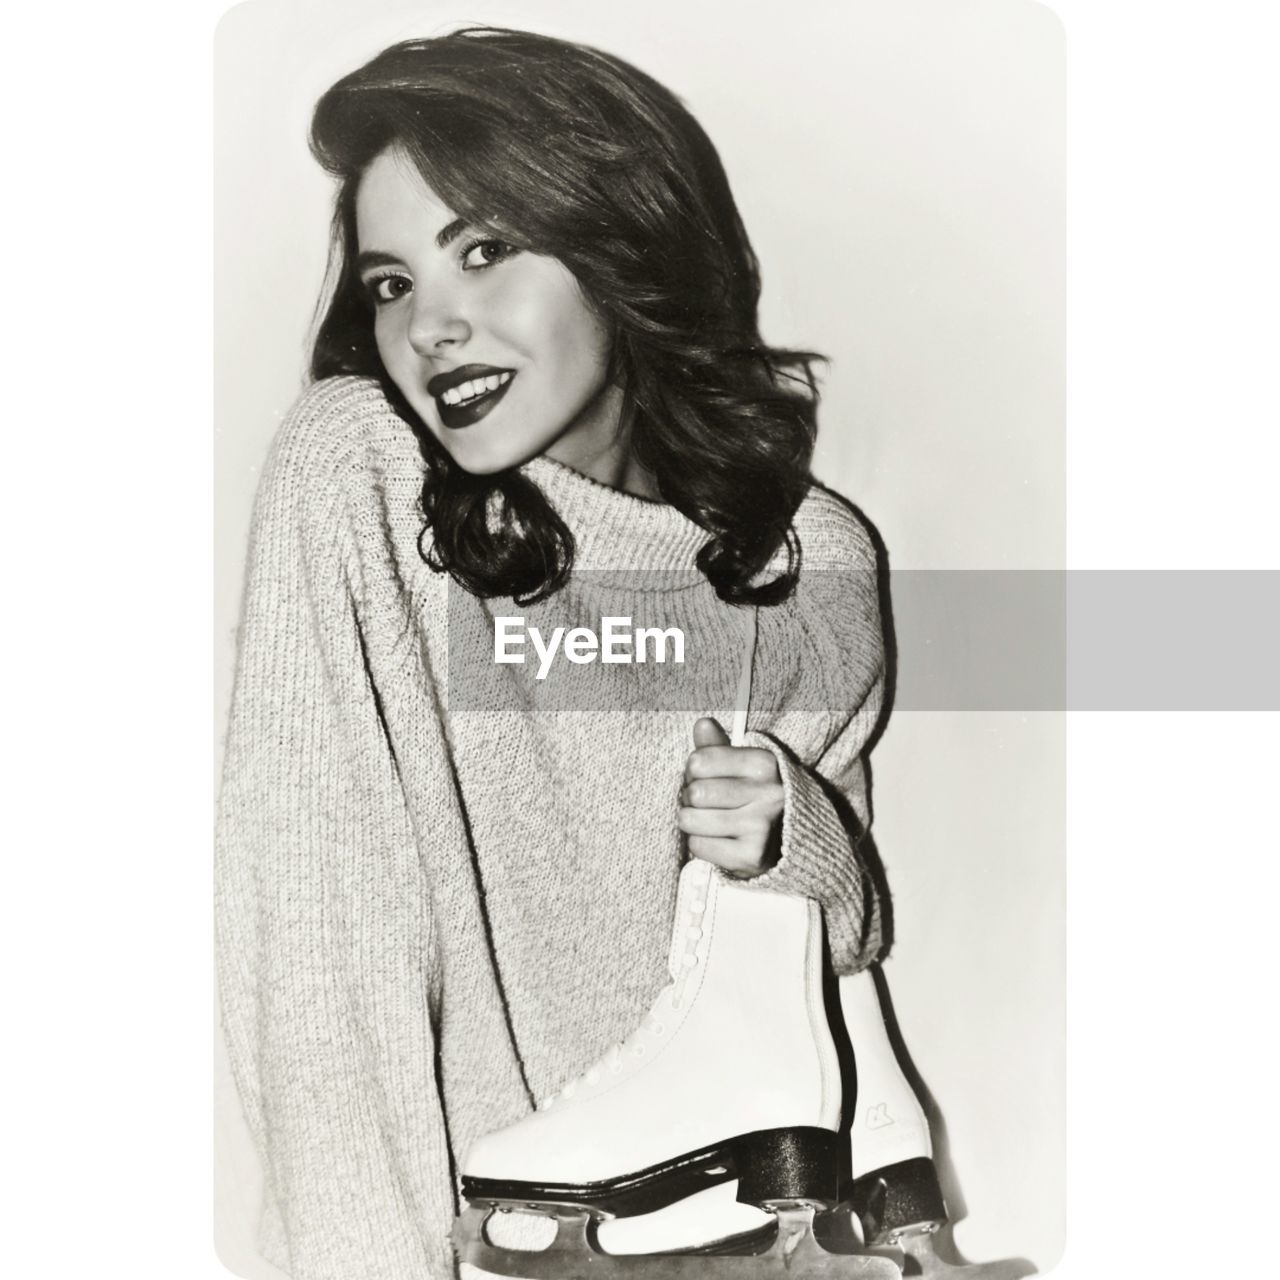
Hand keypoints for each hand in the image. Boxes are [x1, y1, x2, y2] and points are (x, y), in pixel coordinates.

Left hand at [678, 717, 783, 877]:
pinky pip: (698, 846)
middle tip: (707, 804)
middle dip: (691, 799)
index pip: (700, 761)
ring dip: (693, 823)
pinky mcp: (751, 855)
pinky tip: (719, 840)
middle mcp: (768, 793)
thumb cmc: (755, 799)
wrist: (787, 844)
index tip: (707, 779)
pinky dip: (701, 844)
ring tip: (710, 822)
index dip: (693, 772)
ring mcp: (760, 826)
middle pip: (695, 792)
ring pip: (691, 820)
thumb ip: (717, 747)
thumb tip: (702, 724)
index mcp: (765, 764)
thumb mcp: (742, 767)